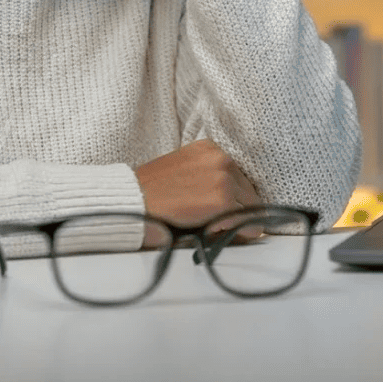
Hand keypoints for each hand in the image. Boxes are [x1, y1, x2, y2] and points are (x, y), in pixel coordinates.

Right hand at [134, 139, 262, 247]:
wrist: (132, 201)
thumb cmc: (151, 191)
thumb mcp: (184, 171)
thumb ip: (207, 178)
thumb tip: (232, 201)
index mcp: (210, 148)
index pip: (239, 178)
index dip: (233, 198)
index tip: (225, 211)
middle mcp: (222, 157)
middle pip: (249, 192)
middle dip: (238, 211)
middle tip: (219, 225)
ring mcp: (224, 178)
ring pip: (250, 208)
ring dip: (237, 222)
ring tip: (212, 228)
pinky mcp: (223, 200)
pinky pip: (246, 223)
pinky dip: (236, 234)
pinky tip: (214, 233)